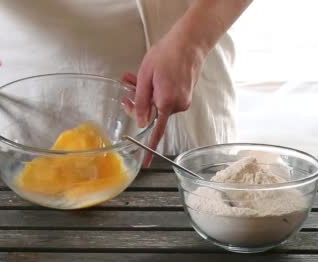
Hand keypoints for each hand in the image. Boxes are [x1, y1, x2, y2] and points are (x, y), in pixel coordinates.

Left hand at [127, 31, 205, 165]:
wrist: (190, 42)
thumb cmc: (166, 55)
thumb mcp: (145, 77)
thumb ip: (142, 102)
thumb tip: (141, 122)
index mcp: (166, 103)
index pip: (156, 131)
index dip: (149, 148)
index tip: (146, 163)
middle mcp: (177, 106)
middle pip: (152, 114)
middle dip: (137, 103)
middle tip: (127, 86)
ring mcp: (183, 101)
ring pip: (157, 105)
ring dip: (145, 94)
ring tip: (135, 76)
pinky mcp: (185, 95)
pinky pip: (165, 99)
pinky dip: (155, 91)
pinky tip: (150, 78)